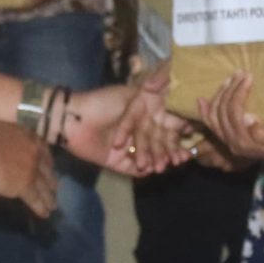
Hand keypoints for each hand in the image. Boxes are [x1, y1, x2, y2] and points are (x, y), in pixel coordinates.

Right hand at [0, 120, 56, 217]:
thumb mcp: (0, 130)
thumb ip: (9, 139)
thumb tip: (5, 146)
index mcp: (28, 137)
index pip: (43, 149)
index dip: (47, 160)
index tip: (50, 166)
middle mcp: (34, 153)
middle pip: (46, 169)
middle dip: (51, 180)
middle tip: (55, 188)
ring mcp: (31, 170)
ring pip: (44, 186)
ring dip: (49, 197)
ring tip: (53, 206)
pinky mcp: (24, 186)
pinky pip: (35, 199)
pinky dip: (41, 208)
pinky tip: (45, 214)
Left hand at [63, 83, 188, 174]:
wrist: (73, 120)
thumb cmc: (101, 103)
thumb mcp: (129, 95)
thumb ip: (151, 96)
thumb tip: (174, 92)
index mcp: (141, 117)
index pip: (163, 127)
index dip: (176, 132)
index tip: (190, 135)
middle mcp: (136, 134)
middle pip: (159, 144)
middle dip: (171, 150)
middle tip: (183, 156)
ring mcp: (128, 149)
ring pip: (149, 157)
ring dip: (160, 161)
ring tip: (171, 164)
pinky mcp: (117, 163)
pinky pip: (134, 169)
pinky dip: (145, 170)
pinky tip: (156, 169)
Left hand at [197, 72, 263, 168]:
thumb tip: (248, 119)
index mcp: (247, 142)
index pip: (234, 112)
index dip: (238, 92)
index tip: (249, 76)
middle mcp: (234, 143)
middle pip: (222, 113)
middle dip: (230, 90)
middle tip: (241, 73)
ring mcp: (230, 142)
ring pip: (214, 117)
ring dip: (220, 95)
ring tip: (230, 78)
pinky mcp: (230, 138)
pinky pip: (212, 125)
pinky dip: (206, 111)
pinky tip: (202, 100)